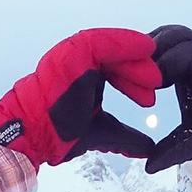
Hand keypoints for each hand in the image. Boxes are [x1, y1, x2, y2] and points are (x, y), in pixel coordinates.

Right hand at [0, 28, 160, 167]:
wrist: (34, 136)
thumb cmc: (59, 133)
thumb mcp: (102, 132)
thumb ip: (126, 137)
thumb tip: (148, 149)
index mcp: (84, 75)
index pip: (116, 70)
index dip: (134, 80)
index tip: (149, 96)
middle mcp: (78, 62)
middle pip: (117, 57)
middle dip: (138, 70)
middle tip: (156, 85)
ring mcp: (73, 55)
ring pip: (112, 48)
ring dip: (135, 60)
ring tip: (153, 76)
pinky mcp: (73, 53)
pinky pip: (103, 42)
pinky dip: (125, 43)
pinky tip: (145, 49)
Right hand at [145, 25, 191, 173]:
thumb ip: (172, 153)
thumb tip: (148, 166)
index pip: (190, 55)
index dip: (166, 64)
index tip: (150, 85)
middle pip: (180, 36)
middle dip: (155, 50)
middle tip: (135, 73)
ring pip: (175, 34)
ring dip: (153, 46)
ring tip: (135, 69)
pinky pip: (173, 40)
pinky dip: (156, 48)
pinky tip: (142, 67)